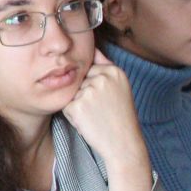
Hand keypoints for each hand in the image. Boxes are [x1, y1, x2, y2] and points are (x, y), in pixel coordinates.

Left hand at [60, 50, 147, 169]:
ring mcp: (89, 91)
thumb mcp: (119, 86)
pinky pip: (66, 106)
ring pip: (72, 93)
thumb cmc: (120, 116)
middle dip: (84, 94)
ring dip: (78, 105)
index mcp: (114, 71)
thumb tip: (92, 47)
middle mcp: (102, 78)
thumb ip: (105, 66)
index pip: (89, 68)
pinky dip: (73, 116)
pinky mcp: (77, 106)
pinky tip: (89, 122)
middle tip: (101, 110)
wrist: (123, 143)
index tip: (105, 99)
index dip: (93, 86)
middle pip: (79, 80)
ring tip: (96, 116)